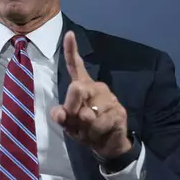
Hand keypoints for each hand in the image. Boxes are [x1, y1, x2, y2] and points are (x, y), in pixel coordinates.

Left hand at [50, 31, 130, 158]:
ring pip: (88, 113)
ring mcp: (109, 98)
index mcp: (82, 86)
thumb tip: (60, 112)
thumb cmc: (84, 129)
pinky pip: (99, 124)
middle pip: (76, 89)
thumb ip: (61, 117)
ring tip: (90, 130)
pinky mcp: (118, 112)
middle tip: (77, 120)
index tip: (69, 34)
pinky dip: (95, 133)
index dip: (71, 50)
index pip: (76, 66)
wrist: (107, 145)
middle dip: (72, 107)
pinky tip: (100, 133)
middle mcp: (96, 88)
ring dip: (85, 127)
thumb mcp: (68, 124)